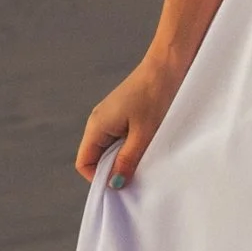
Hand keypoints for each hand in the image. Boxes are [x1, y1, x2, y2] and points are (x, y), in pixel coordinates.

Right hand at [75, 50, 186, 189]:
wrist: (168, 66)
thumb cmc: (155, 97)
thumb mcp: (143, 135)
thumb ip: (127, 160)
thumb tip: (114, 184)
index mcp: (96, 126)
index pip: (84, 163)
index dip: (99, 178)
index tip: (122, 183)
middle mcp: (98, 121)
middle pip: (96, 157)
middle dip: (113, 170)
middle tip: (137, 174)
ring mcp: (110, 116)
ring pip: (109, 148)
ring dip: (124, 157)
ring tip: (145, 158)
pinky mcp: (122, 112)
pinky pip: (119, 137)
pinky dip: (130, 146)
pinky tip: (148, 145)